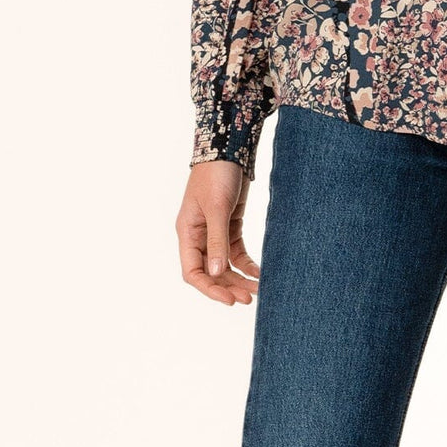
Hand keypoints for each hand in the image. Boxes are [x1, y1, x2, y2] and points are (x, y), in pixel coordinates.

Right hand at [176, 159, 259, 305]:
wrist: (230, 147)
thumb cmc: (216, 174)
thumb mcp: (217, 208)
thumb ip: (217, 240)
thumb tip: (216, 273)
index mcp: (187, 232)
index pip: (193, 272)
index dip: (209, 288)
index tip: (229, 299)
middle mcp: (198, 235)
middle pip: (211, 271)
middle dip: (229, 286)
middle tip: (249, 298)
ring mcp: (214, 230)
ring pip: (224, 264)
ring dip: (239, 278)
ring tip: (257, 290)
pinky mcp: (230, 223)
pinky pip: (236, 251)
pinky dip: (246, 263)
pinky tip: (259, 272)